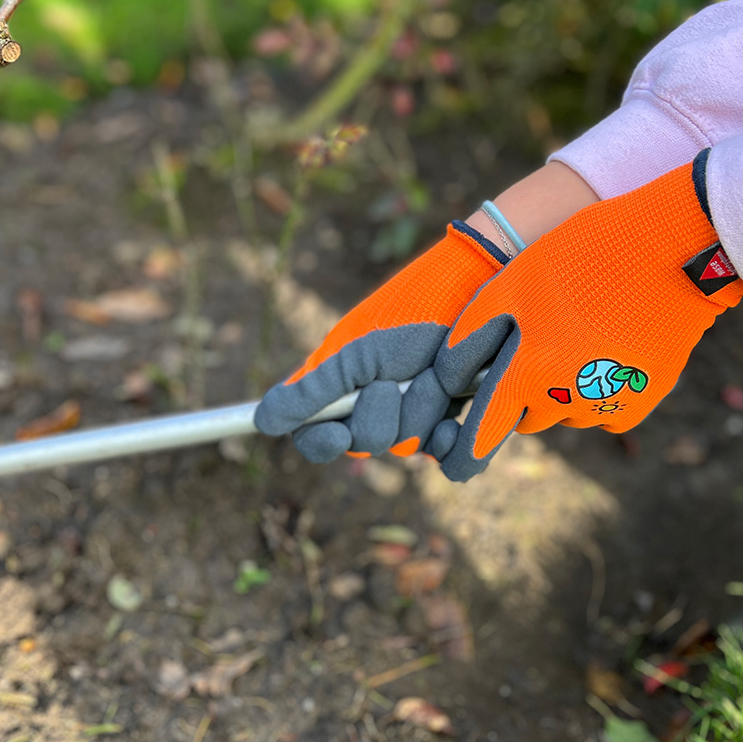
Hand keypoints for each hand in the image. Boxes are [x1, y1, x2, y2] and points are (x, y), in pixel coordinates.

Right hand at [254, 222, 507, 461]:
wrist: (480, 291)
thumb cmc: (411, 311)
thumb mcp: (357, 352)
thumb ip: (311, 390)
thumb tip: (262, 422)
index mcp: (338, 387)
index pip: (313, 436)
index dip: (321, 442)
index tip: (338, 433)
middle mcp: (371, 405)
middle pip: (360, 446)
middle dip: (379, 414)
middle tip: (391, 378)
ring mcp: (411, 414)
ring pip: (404, 446)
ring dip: (419, 407)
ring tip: (433, 371)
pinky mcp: (448, 419)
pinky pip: (441, 450)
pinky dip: (447, 434)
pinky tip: (454, 411)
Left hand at [434, 151, 742, 481]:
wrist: (673, 249)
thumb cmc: (581, 256)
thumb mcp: (512, 284)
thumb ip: (474, 334)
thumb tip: (449, 377)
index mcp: (529, 372)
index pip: (485, 433)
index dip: (466, 449)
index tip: (452, 461)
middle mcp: (568, 399)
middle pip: (526, 418)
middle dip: (520, 395)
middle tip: (535, 348)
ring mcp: (608, 405)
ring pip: (565, 413)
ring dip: (561, 392)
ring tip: (577, 338)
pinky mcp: (642, 402)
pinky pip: (604, 413)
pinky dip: (599, 393)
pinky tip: (607, 351)